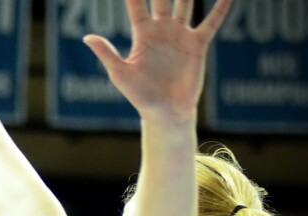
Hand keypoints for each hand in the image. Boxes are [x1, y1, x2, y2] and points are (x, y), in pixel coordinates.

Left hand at [83, 0, 231, 122]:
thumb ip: (106, 53)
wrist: (165, 112)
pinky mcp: (198, 45)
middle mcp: (162, 29)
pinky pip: (211, 23)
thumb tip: (86, 37)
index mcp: (142, 33)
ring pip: (186, 3)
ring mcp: (181, 35)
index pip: (137, 4)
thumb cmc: (139, 95)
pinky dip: (220, 8)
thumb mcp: (120, 73)